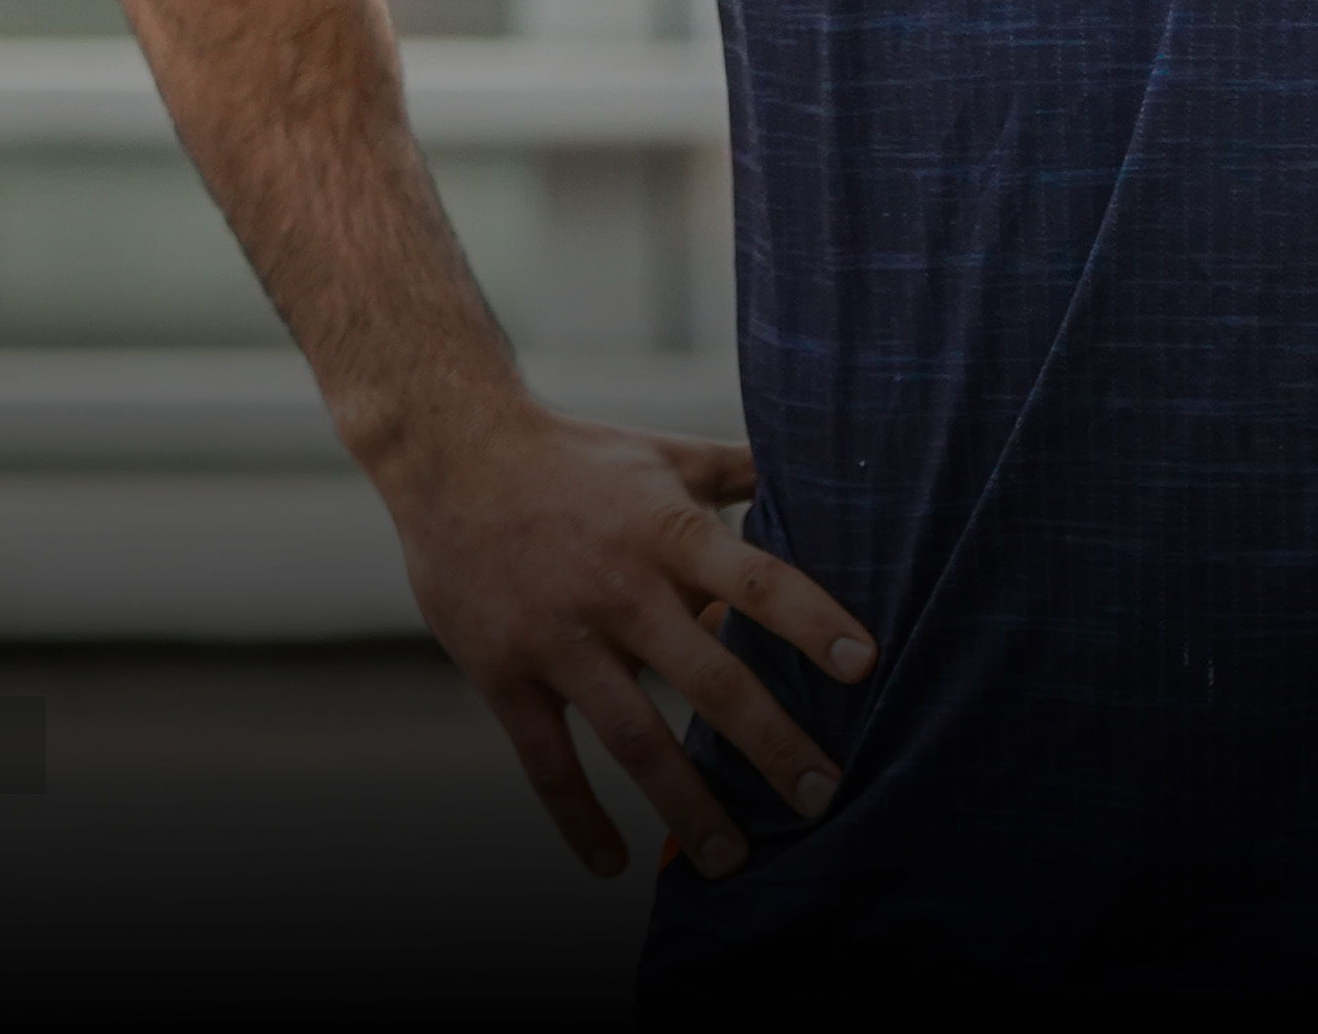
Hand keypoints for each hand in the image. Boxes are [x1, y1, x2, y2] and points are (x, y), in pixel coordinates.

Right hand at [376, 393, 877, 879]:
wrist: (453, 455)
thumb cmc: (577, 457)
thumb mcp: (666, 454)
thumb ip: (741, 471)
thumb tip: (822, 461)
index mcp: (667, 532)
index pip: (756, 580)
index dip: (812, 620)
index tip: (864, 666)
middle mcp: (620, 588)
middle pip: (709, 678)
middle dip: (771, 743)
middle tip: (824, 797)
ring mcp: (560, 639)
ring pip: (634, 737)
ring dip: (687, 803)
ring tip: (734, 860)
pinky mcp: (505, 674)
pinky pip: (546, 761)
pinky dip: (576, 818)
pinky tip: (612, 864)